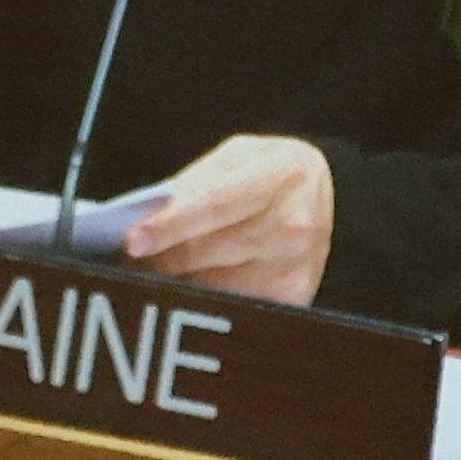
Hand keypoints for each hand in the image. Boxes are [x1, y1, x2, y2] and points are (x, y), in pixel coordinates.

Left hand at [123, 135, 332, 305]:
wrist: (329, 196)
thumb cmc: (271, 172)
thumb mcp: (238, 157)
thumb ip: (195, 183)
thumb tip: (147, 216)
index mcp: (279, 175)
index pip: (213, 204)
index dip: (169, 224)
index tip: (131, 240)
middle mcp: (292, 226)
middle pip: (206, 250)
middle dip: (161, 256)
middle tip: (132, 256)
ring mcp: (294, 267)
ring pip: (211, 283)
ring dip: (180, 277)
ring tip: (165, 263)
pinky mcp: (292, 298)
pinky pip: (230, 303)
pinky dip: (207, 292)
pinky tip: (201, 277)